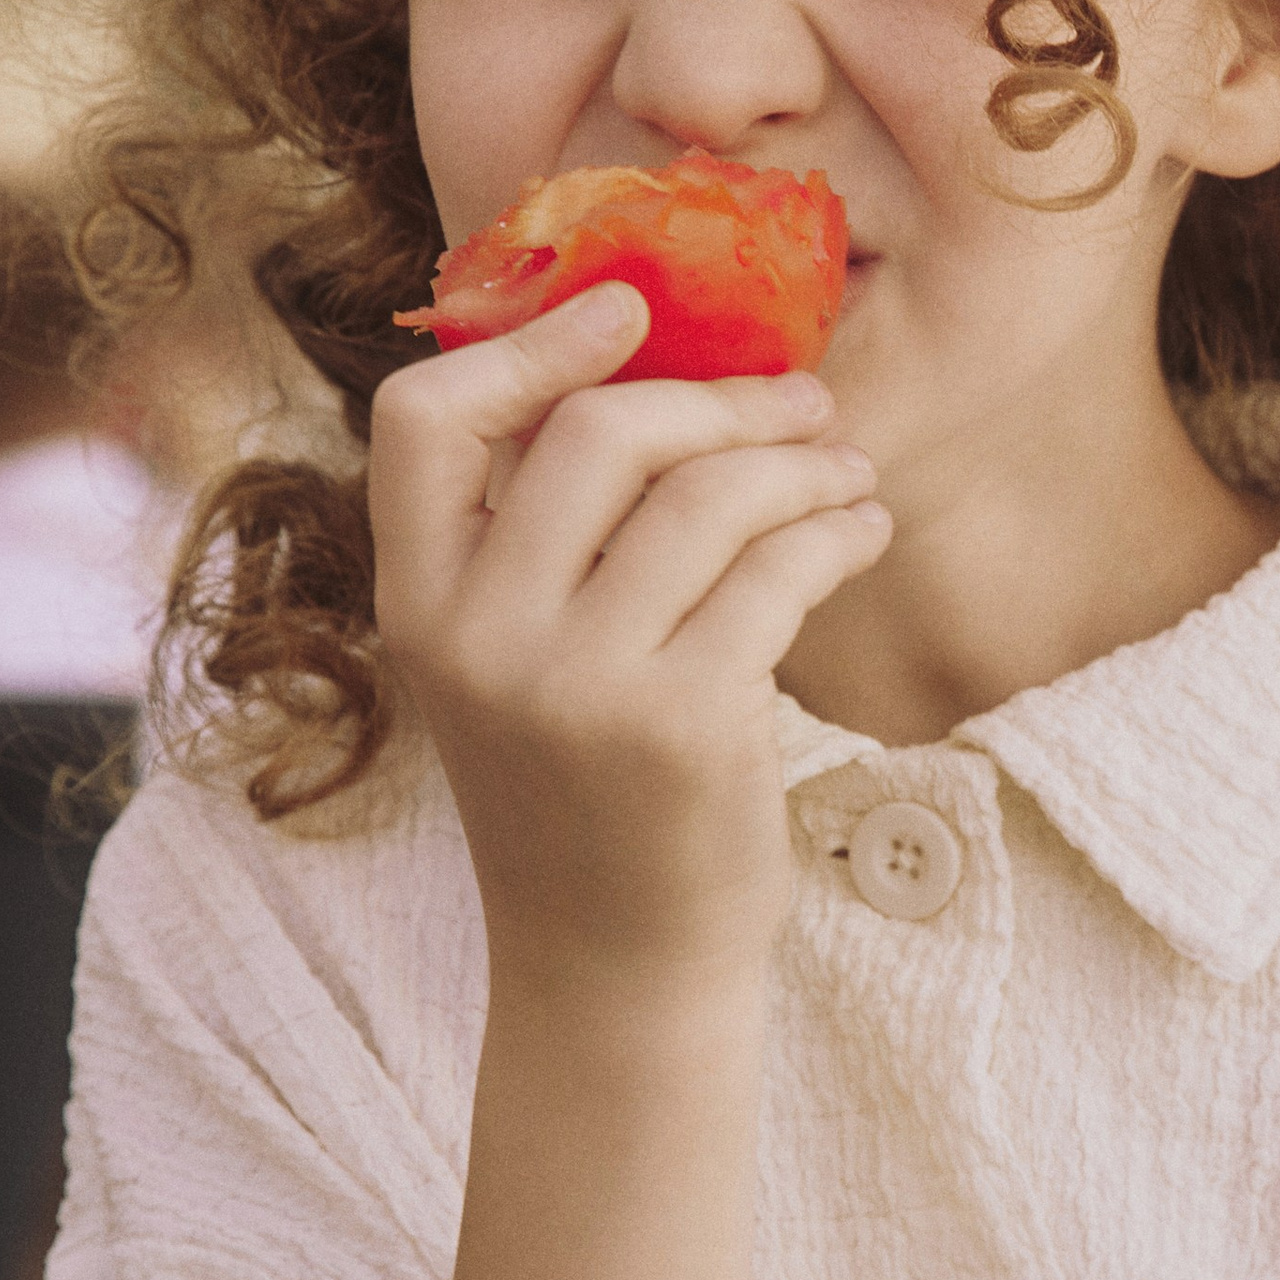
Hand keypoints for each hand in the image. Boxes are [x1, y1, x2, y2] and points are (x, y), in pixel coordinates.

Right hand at [368, 280, 889, 982]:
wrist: (615, 966)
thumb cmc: (578, 795)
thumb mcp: (507, 666)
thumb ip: (532, 543)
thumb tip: (644, 368)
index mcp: (418, 605)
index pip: (424, 421)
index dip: (528, 346)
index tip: (629, 313)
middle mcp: (480, 638)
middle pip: (598, 432)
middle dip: (723, 399)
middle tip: (801, 403)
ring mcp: (578, 684)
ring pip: (707, 494)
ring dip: (803, 463)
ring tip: (847, 473)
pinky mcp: (682, 724)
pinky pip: (778, 570)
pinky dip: (837, 531)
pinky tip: (861, 533)